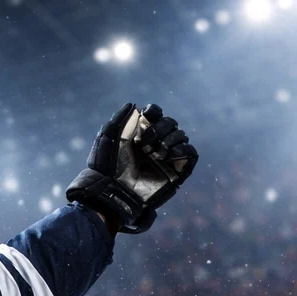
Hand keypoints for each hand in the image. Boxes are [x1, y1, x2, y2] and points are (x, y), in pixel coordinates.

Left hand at [66, 103, 197, 232]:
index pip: (156, 114)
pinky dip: (185, 149)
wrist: (112, 190)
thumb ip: (120, 118)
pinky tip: (171, 153)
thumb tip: (134, 105)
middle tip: (146, 143)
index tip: (147, 116)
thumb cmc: (106, 165)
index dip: (154, 112)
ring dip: (171, 138)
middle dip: (160, 128)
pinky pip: (191, 153)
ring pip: (181, 135)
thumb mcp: (107, 137)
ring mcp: (166, 157)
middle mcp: (155, 143)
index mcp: (140, 133)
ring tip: (156, 152)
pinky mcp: (176, 171)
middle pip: (170, 123)